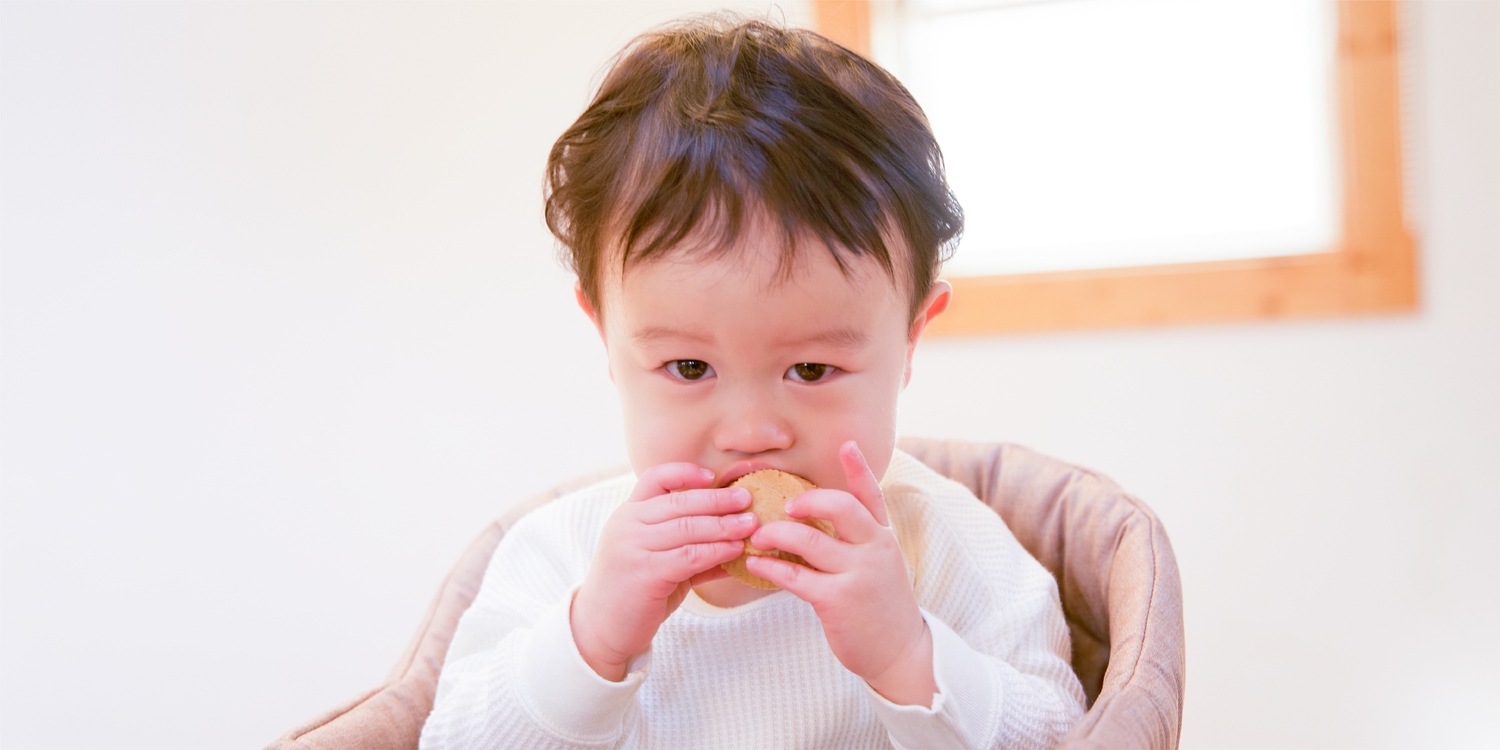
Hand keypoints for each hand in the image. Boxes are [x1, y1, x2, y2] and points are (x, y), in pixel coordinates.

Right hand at [571, 463, 755, 680]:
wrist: (601, 627)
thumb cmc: (633, 591)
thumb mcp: (657, 560)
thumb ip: (690, 547)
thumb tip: (736, 542)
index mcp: (628, 514)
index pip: (656, 478)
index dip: (686, 473)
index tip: (714, 476)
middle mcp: (628, 525)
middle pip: (680, 501)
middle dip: (718, 499)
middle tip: (747, 499)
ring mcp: (634, 547)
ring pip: (688, 527)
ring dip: (724, 525)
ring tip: (751, 525)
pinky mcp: (646, 573)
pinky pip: (690, 556)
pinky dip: (716, 551)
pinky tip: (735, 551)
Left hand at [745, 441, 936, 706]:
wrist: (898, 651)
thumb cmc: (879, 603)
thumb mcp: (880, 563)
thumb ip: (858, 537)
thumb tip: (819, 516)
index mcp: (883, 537)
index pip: (872, 495)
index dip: (858, 469)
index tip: (846, 445)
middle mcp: (874, 549)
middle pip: (841, 507)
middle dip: (807, 499)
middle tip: (784, 506)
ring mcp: (857, 574)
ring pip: (808, 539)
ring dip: (775, 534)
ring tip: (757, 538)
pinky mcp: (837, 600)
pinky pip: (795, 576)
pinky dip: (769, 568)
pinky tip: (754, 565)